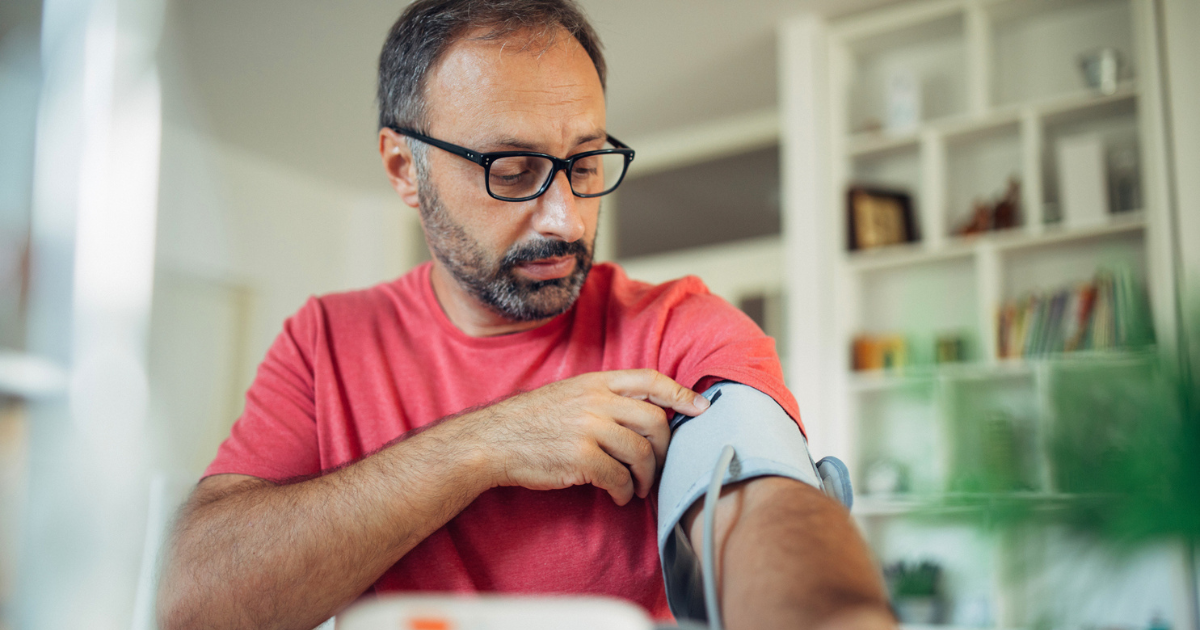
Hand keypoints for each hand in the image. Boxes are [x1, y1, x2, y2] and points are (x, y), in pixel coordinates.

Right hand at [470, 369, 709, 504]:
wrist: (493, 441)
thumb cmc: (532, 422)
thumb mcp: (569, 394)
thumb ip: (604, 397)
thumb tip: (646, 412)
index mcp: (596, 382)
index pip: (650, 380)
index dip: (680, 393)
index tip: (701, 407)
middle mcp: (596, 401)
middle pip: (655, 421)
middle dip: (664, 448)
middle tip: (658, 466)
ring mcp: (588, 428)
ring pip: (641, 453)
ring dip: (646, 476)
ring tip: (638, 487)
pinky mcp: (581, 458)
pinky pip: (619, 477)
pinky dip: (624, 491)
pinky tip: (618, 496)